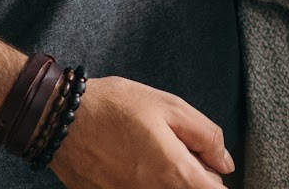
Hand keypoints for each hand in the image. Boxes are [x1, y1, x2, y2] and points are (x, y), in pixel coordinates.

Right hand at [51, 76, 233, 187]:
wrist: (63, 120)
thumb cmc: (115, 107)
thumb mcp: (169, 106)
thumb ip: (205, 135)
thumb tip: (225, 163)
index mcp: (174, 173)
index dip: (216, 178)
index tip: (210, 165)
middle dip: (194, 178)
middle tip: (182, 153)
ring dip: (170, 181)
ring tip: (156, 156)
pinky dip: (147, 183)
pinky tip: (136, 164)